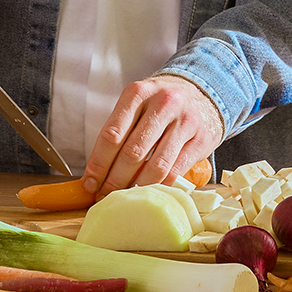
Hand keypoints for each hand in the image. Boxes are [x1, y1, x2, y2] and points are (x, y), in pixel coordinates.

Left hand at [81, 75, 225, 195]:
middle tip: (104, 196)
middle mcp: (163, 103)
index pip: (112, 134)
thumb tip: (96, 174)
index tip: (89, 184)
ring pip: (156, 165)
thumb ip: (119, 133)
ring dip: (137, 187)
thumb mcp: (137, 106)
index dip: (98, 164)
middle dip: (114, 180)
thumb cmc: (160, 105)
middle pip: (132, 152)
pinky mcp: (202, 139)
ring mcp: (185, 121)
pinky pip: (176, 171)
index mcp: (139, 93)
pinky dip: (160, 186)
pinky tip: (149, 192)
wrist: (202, 93)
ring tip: (125, 197)